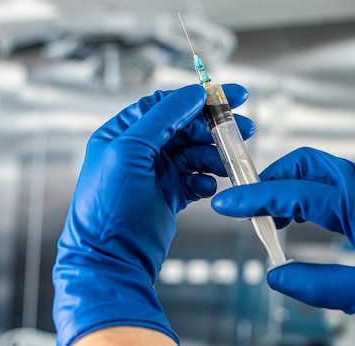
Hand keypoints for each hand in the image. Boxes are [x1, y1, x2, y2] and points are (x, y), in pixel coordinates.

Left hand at [53, 84, 253, 345]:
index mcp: (123, 133)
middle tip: (245, 129)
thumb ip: (162, 117)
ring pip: (194, 153)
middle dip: (214, 128)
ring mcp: (155, 174)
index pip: (166, 104)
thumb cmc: (109, 206)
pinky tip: (207, 188)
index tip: (234, 96)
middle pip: (185, 127)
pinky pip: (195, 178)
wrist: (112, 260)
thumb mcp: (130, 151)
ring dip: (214, 155)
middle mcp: (139, 150)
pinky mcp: (169, 195)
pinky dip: (206, 180)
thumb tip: (193, 92)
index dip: (200, 98)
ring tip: (229, 164)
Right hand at [212, 147, 354, 341]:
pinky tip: (305, 218)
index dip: (255, 198)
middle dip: (271, 179)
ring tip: (272, 217)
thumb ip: (317, 284)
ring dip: (291, 186)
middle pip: (306, 164)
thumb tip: (275, 276)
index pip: (295, 192)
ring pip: (321, 170)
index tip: (227, 204)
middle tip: (247, 205)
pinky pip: (338, 181)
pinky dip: (312, 193)